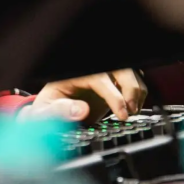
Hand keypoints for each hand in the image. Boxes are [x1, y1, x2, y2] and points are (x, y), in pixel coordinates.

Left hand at [18, 69, 147, 122]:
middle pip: (120, 69)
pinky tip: (132, 108)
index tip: (122, 114)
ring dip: (137, 91)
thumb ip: (59, 111)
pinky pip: (133, 81)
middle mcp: (90, 72)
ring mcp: (103, 76)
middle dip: (132, 89)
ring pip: (130, 73)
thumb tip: (81, 110)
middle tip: (131, 111)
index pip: (100, 78)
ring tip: (132, 111)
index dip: (114, 95)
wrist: (50, 113)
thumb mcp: (45, 112)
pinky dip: (138, 93)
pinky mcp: (112, 83)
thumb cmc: (46, 110)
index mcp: (73, 75)